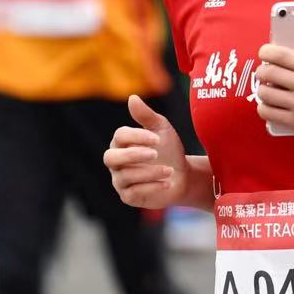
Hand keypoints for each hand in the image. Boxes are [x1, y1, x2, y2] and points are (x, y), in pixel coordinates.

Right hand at [104, 95, 189, 209]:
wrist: (183, 176)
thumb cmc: (169, 150)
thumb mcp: (161, 130)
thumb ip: (146, 115)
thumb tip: (132, 97)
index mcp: (121, 142)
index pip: (119, 136)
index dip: (137, 136)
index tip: (157, 139)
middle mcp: (116, 161)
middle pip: (110, 158)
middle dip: (133, 155)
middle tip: (155, 154)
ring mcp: (120, 180)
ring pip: (124, 176)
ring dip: (149, 172)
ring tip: (169, 171)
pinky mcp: (128, 197)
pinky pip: (132, 193)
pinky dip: (151, 187)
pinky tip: (167, 183)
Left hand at [255, 44, 293, 142]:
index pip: (282, 54)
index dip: (266, 51)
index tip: (264, 52)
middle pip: (269, 73)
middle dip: (261, 71)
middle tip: (264, 72)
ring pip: (266, 93)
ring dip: (262, 89)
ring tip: (267, 88)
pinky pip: (269, 114)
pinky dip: (264, 108)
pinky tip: (268, 105)